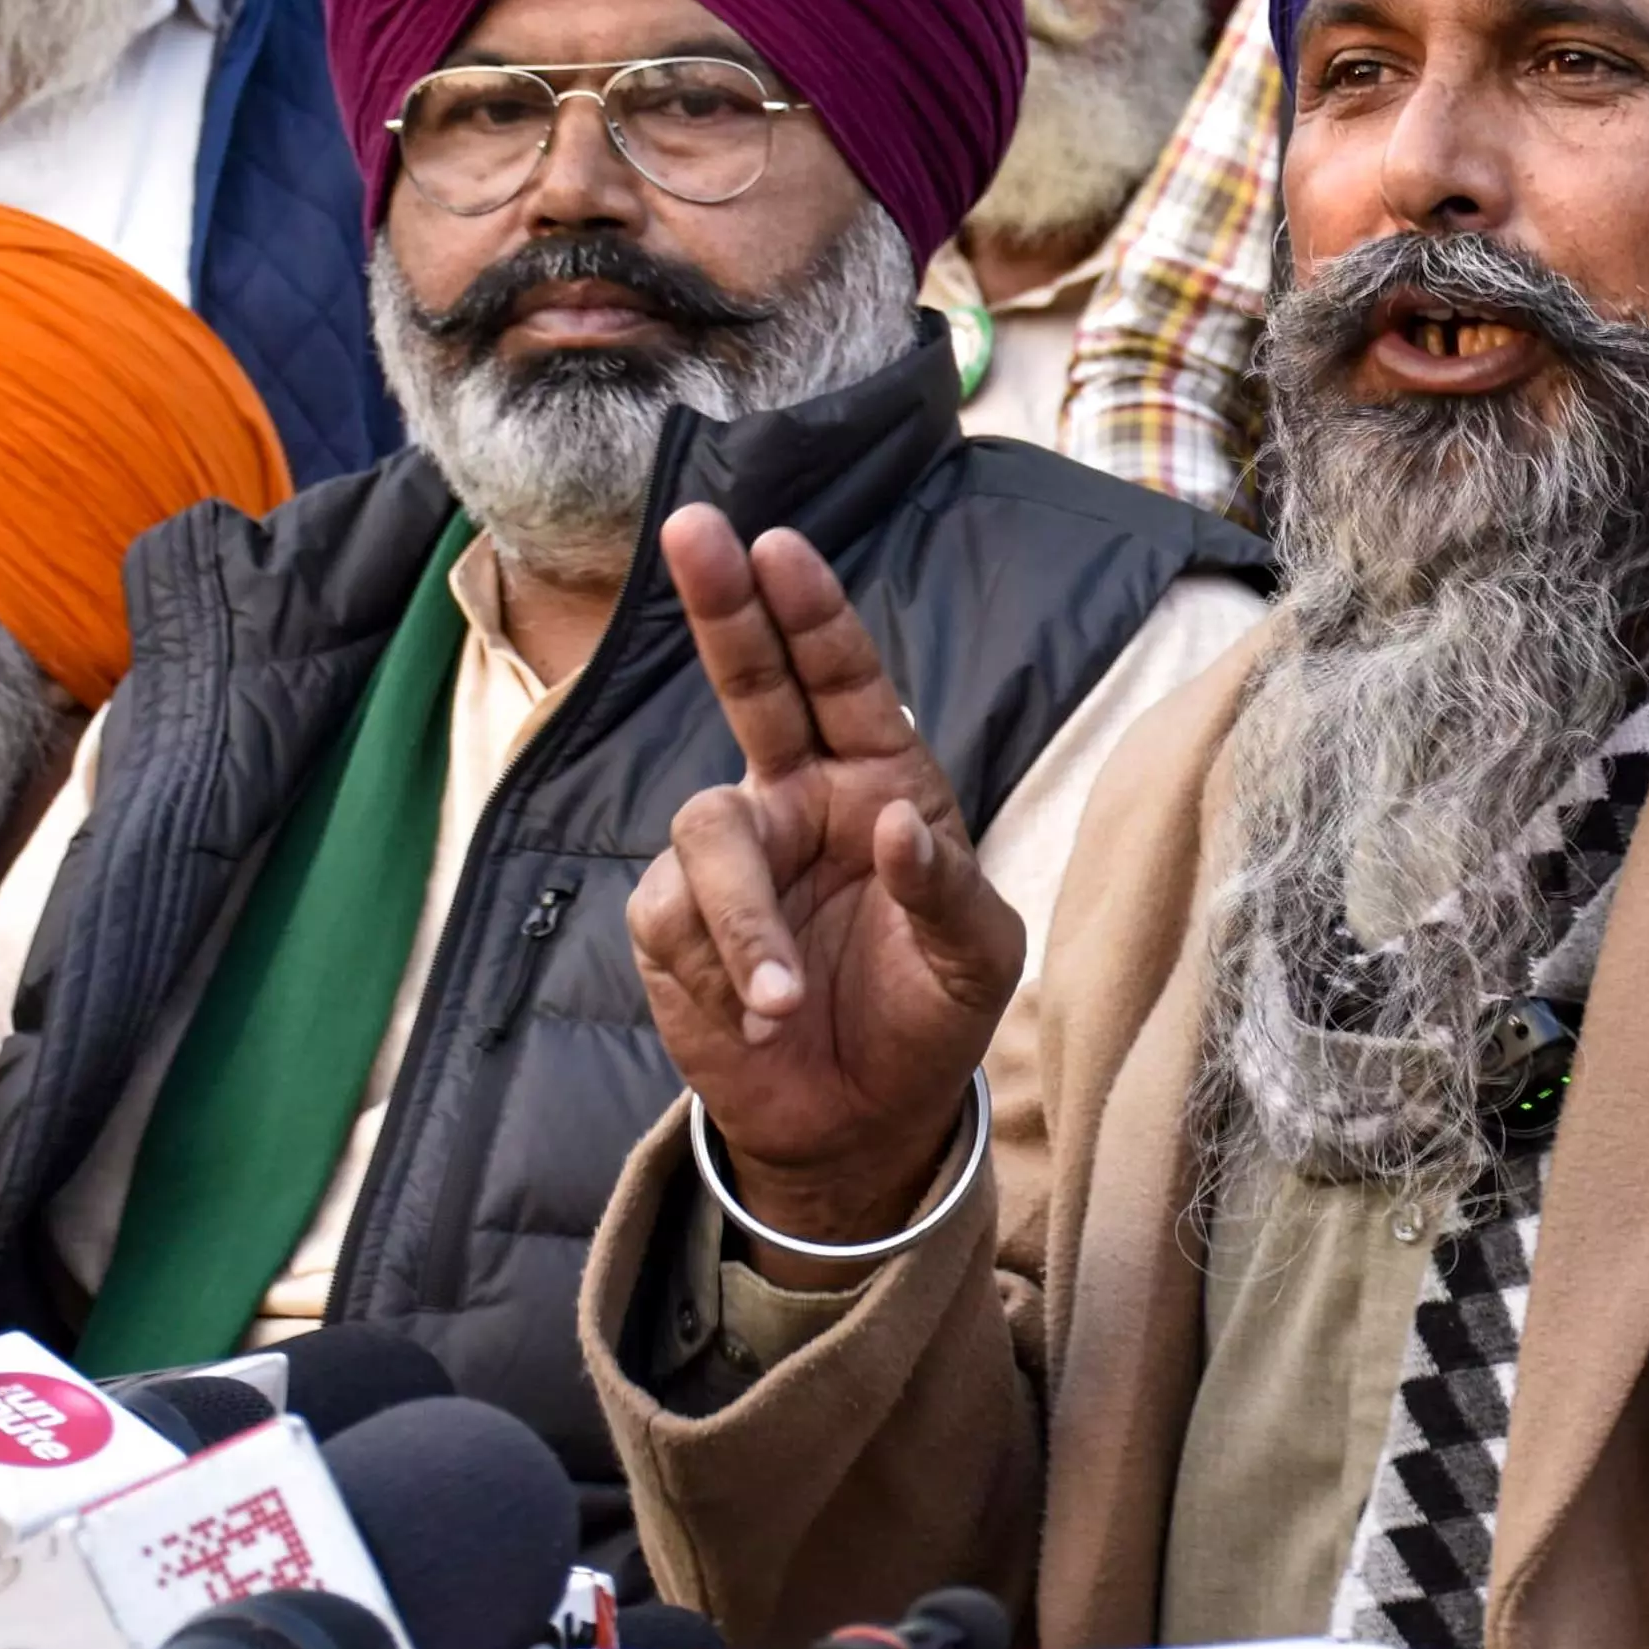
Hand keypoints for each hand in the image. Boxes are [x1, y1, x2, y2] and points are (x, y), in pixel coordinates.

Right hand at [631, 509, 1019, 1280]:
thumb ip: (946, 890)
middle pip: (748, 684)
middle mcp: (797, 797)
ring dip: (744, 918)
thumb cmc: (929, 1012)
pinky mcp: (673, 924)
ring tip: (784, 1000)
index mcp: (878, 780)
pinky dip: (722, 972)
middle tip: (694, 530)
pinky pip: (675, 919)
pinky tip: (759, 1020)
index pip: (843, 679)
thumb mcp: (976, 958)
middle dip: (721, 606)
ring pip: (706, 832)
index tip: (779, 545)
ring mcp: (732, 858)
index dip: (811, 613)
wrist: (860, 1118)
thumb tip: (892, 826)